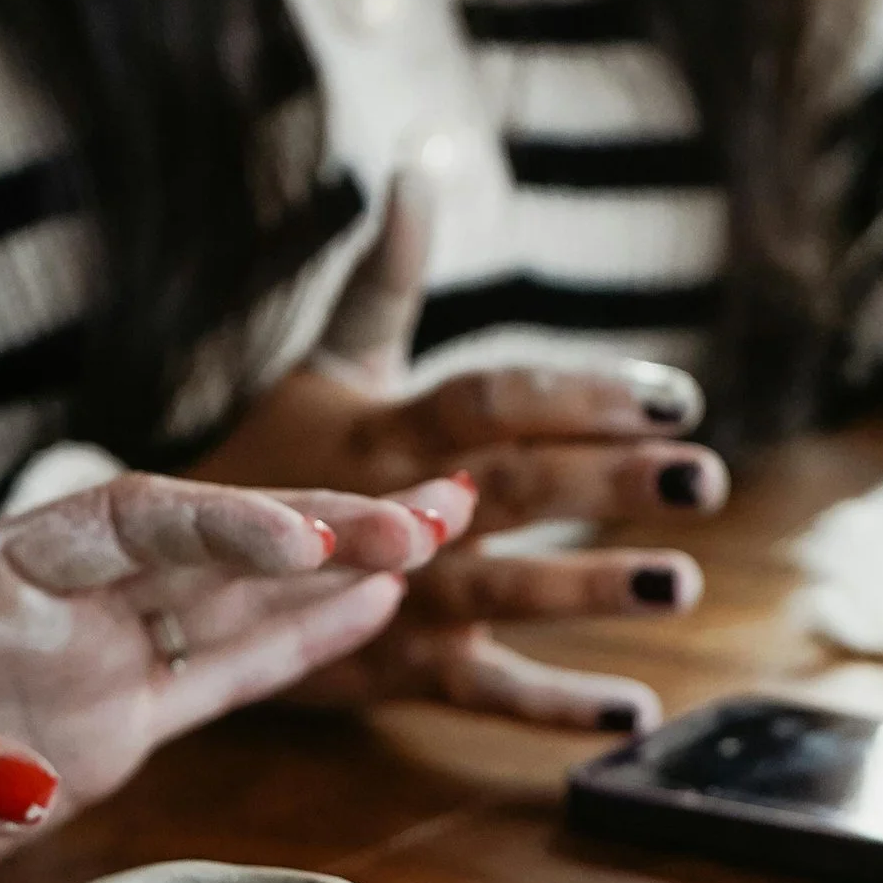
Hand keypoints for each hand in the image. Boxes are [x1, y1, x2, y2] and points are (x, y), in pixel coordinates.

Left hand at [0, 468, 467, 882]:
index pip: (123, 524)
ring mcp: (96, 659)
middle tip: (436, 507)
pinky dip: (301, 642)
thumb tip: (24, 789)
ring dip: (340, 567)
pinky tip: (384, 604)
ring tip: (447, 524)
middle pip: (209, 546)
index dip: (220, 526)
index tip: (303, 537)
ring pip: (239, 600)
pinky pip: (224, 674)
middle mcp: (58, 600)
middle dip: (322, 527)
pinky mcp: (116, 724)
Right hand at [189, 172, 712, 724]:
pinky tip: (634, 710)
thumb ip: (383, 280)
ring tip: (678, 583)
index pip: (491, 400)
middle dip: (608, 481)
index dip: (577, 394)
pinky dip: (555, 706)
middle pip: (512, 486)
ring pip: (502, 589)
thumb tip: (414, 172)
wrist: (178, 575)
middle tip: (704, 477)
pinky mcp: (393, 668)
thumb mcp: (327, 366)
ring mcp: (396, 594)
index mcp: (387, 429)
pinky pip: (481, 689)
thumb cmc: (275, 457)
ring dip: (590, 589)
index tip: (673, 396)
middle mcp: (396, 510)